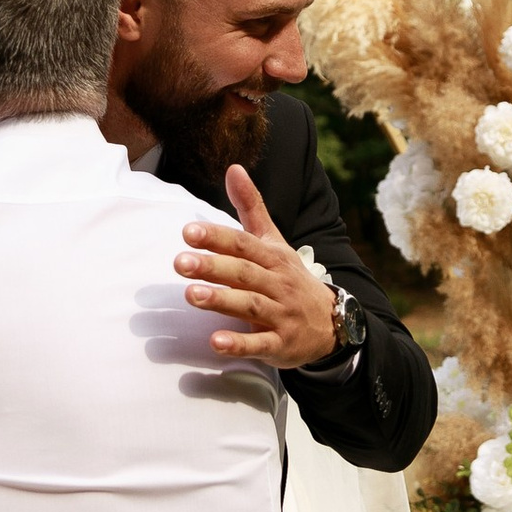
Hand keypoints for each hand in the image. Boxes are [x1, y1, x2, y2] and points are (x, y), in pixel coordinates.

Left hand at [177, 166, 342, 367]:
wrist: (331, 323)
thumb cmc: (290, 278)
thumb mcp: (274, 242)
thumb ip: (251, 207)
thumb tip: (233, 167)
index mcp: (273, 257)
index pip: (243, 244)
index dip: (217, 238)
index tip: (188, 232)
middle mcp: (278, 283)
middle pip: (244, 273)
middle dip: (212, 267)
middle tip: (179, 262)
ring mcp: (281, 315)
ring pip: (251, 305)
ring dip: (222, 300)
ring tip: (191, 295)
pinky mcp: (281, 344)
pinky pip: (260, 344)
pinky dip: (239, 343)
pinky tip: (215, 342)